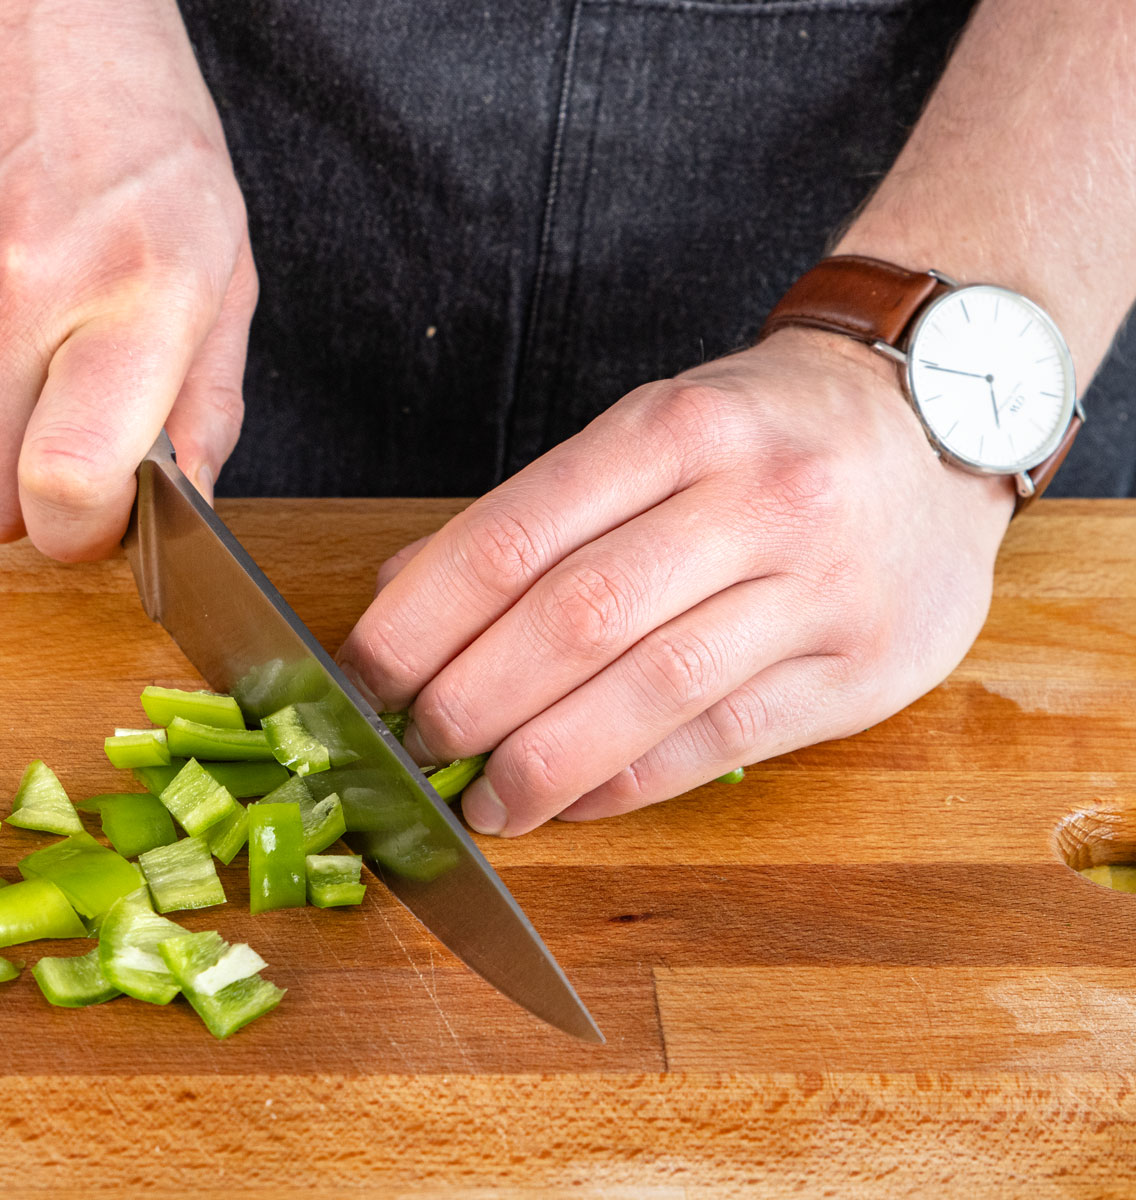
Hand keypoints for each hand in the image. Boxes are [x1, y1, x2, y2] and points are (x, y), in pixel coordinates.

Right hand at [0, 0, 255, 559]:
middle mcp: (20, 290)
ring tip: (25, 328)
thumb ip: (208, 398)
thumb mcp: (221, 257)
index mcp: (133, 291)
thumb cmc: (136, 130)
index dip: (79, 533)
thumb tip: (188, 504)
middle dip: (24, 502)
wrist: (14, 6)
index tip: (96, 518)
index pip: (69, 484)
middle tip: (60, 445)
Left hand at [337, 329, 1013, 835]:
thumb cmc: (761, 437)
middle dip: (471, 697)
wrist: (939, 424)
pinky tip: (572, 803)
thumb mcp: (649, 432)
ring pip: (653, 688)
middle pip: (577, 617)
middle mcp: (752, 498)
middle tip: (410, 747)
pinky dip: (630, 781)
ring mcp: (818, 586)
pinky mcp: (863, 667)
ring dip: (545, 760)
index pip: (517, 535)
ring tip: (481, 801)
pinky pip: (722, 740)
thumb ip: (531, 516)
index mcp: (675, 427)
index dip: (423, 619)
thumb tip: (398, 600)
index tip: (361, 675)